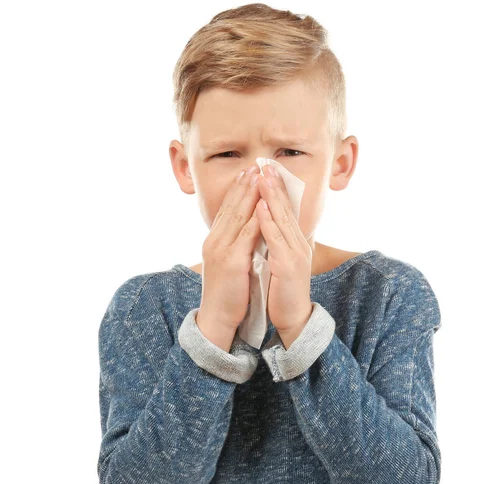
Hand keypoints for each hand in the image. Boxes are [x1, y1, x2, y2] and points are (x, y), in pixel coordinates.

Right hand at [199, 164, 265, 330]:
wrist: (216, 317)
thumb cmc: (226, 293)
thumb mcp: (228, 263)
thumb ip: (234, 246)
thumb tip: (245, 232)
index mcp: (214, 241)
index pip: (226, 210)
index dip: (237, 190)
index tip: (248, 173)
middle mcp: (214, 241)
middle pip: (231, 207)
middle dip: (244, 185)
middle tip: (255, 166)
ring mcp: (221, 250)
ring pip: (237, 216)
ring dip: (250, 195)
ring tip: (260, 177)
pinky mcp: (231, 261)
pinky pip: (246, 235)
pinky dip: (255, 218)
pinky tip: (263, 205)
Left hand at [256, 164, 313, 337]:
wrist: (293, 316)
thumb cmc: (282, 289)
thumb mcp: (280, 259)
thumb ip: (276, 241)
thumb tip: (266, 223)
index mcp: (294, 241)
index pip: (285, 209)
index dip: (277, 188)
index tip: (267, 169)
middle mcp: (298, 243)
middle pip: (286, 208)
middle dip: (275, 185)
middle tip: (266, 163)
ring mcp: (295, 254)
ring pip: (283, 219)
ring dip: (272, 197)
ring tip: (263, 177)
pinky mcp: (288, 266)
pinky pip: (276, 240)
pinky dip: (268, 223)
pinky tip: (261, 208)